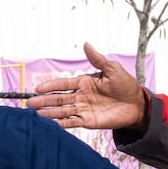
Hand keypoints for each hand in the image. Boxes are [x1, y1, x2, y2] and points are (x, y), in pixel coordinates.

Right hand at [28, 42, 146, 130]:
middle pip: (59, 99)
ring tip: (35, 114)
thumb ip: (98, 60)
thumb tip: (86, 44)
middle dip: (44, 101)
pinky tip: (51, 124)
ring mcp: (83, 109)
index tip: (38, 88)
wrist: (137, 105)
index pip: (64, 84)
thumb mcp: (113, 69)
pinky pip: (72, 122)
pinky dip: (61, 123)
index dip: (51, 86)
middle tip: (30, 104)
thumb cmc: (126, 85)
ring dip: (49, 113)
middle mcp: (80, 96)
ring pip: (62, 111)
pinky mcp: (88, 122)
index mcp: (84, 83)